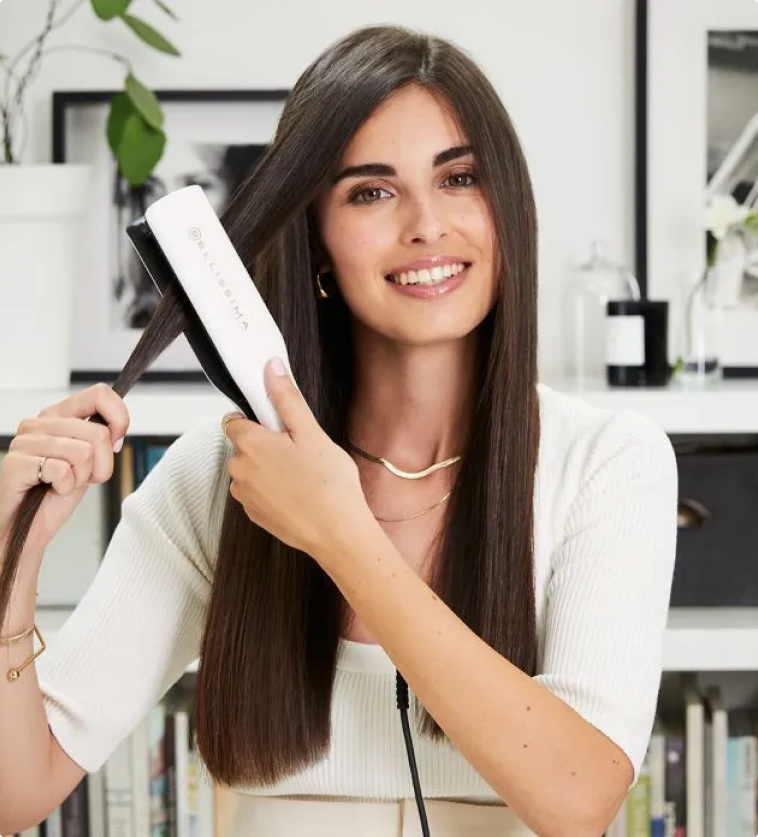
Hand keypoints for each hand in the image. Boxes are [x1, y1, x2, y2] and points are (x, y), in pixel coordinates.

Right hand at [0, 383, 129, 563]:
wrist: (25, 527)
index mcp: (60, 415)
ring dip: (81, 478)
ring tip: (63, 483)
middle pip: (98, 433)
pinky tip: (51, 489)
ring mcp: (26, 441)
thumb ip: (102, 440)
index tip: (117, 441)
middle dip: (100, 464)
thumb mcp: (89, 462)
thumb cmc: (54, 494)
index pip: (99, 394)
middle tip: (82, 477)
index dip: (119, 418)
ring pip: (83, 452)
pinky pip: (62, 470)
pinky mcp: (17, 462)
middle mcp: (41, 422)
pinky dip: (65, 487)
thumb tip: (117, 429)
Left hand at [223, 358, 372, 558]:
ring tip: (303, 476)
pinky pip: (259, 493)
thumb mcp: (311, 433)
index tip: (279, 426)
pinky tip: (299, 495)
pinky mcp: (254, 516)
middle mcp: (238, 470)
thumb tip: (271, 367)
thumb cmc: (328, 483)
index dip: (256, 419)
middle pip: (244, 446)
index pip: (233, 420)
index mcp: (249, 444)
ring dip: (269, 469)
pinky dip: (274, 491)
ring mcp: (245, 496)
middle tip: (301, 452)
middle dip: (266, 445)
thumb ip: (286, 398)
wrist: (337, 533)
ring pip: (251, 470)